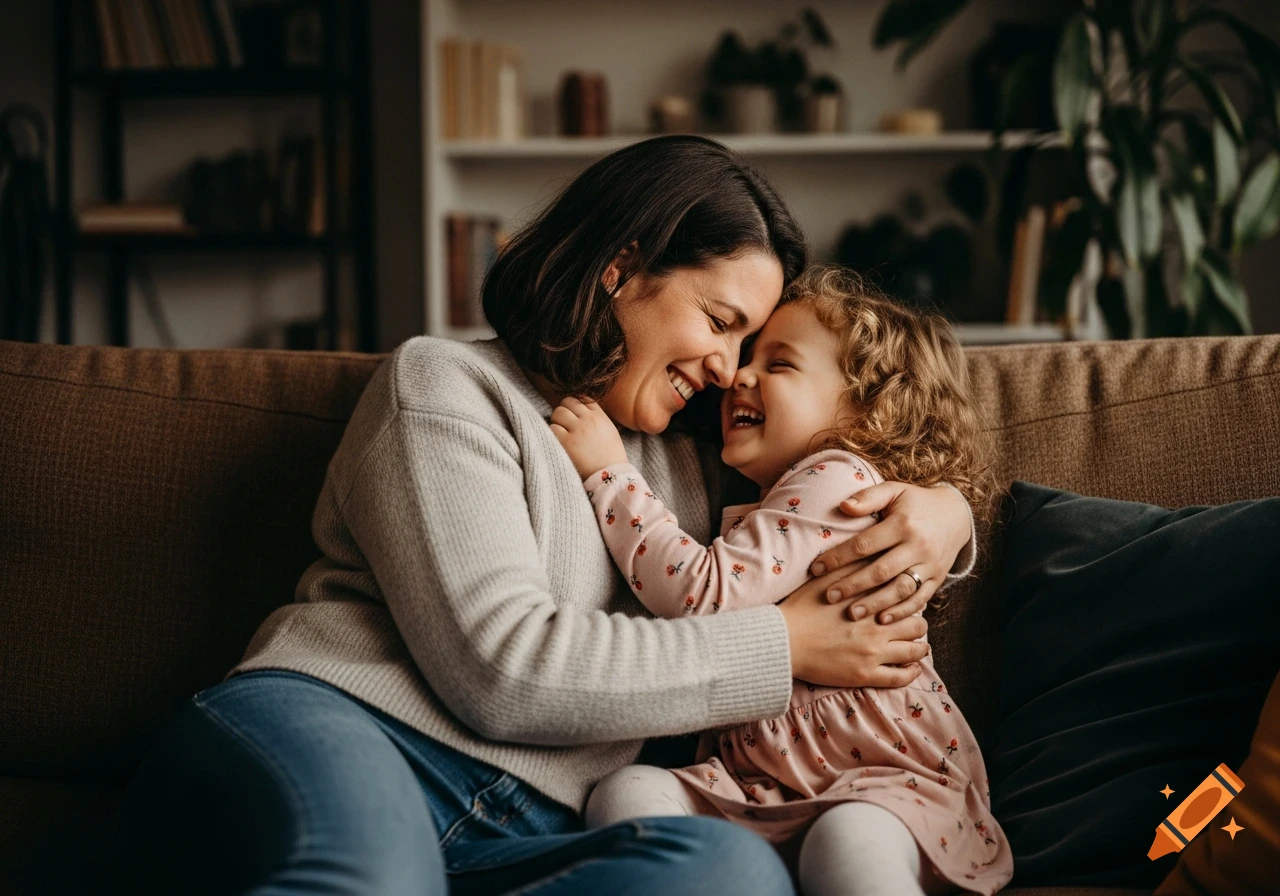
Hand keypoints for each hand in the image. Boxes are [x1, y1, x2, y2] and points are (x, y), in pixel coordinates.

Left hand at [550, 397, 628, 478]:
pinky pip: (552, 428)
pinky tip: (558, 441)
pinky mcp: (567, 442)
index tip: (573, 414)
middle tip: (564, 423)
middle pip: (568, 402)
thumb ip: (597, 419)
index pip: (583, 398)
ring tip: (560, 432)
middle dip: (564, 411)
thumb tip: (581, 413)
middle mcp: (588, 419)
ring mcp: (577, 430)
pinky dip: (552, 433)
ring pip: (558, 412)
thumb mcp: (610, 431)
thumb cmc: (611, 457)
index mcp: (600, 416)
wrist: (611, 476)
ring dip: (556, 421)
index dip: (575, 404)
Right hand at [778, 566, 928, 687]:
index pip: (905, 597)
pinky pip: (900, 677)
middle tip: (913, 624)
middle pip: (917, 623)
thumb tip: (873, 552)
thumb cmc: (802, 607)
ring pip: (914, 650)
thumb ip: (852, 565)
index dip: (910, 598)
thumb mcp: (826, 578)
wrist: (783, 639)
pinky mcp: (865, 675)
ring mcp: (873, 652)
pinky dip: (911, 672)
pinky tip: (912, 668)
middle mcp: (877, 626)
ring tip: (918, 646)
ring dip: (919, 647)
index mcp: (870, 601)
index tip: (909, 600)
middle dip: (917, 623)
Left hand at [808, 481, 970, 623]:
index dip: (838, 558)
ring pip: (900, 589)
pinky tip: (882, 619)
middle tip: (829, 596)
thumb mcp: (894, 491)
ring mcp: (929, 565)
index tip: (816, 569)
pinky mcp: (938, 579)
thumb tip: (842, 506)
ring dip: (875, 603)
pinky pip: (920, 599)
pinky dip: (902, 611)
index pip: (864, 544)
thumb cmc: (916, 502)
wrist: (957, 515)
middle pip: (880, 571)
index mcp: (902, 524)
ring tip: (851, 613)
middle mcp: (918, 546)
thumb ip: (868, 498)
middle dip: (853, 586)